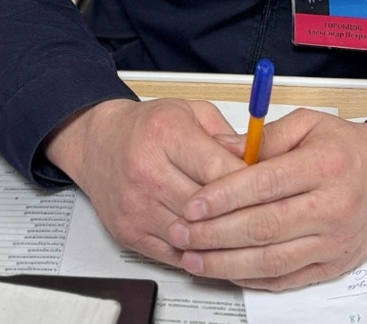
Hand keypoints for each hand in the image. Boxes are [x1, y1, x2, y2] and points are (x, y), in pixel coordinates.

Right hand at [43, 98, 244, 265]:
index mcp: (166, 133)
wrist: (99, 143)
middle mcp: (147, 170)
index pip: (216, 169)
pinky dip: (198, 255)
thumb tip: (257, 157)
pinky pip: (174, 255)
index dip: (248, 182)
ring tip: (243, 233)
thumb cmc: (148, 126)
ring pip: (192, 236)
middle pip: (206, 207)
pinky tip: (215, 246)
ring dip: (221, 238)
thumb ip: (226, 134)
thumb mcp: (192, 112)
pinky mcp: (129, 232)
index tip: (267, 186)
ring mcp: (136, 205)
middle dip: (239, 212)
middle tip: (262, 213)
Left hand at [166, 110, 366, 289]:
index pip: (266, 184)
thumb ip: (263, 138)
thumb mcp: (307, 124)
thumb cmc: (345, 146)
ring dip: (226, 262)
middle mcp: (332, 206)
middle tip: (181, 232)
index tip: (193, 203)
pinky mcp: (334, 265)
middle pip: (264, 226)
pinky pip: (286, 278)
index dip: (224, 196)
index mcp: (324, 165)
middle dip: (215, 233)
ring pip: (272, 259)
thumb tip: (218, 150)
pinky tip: (225, 269)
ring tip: (192, 257)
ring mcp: (334, 241)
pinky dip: (251, 278)